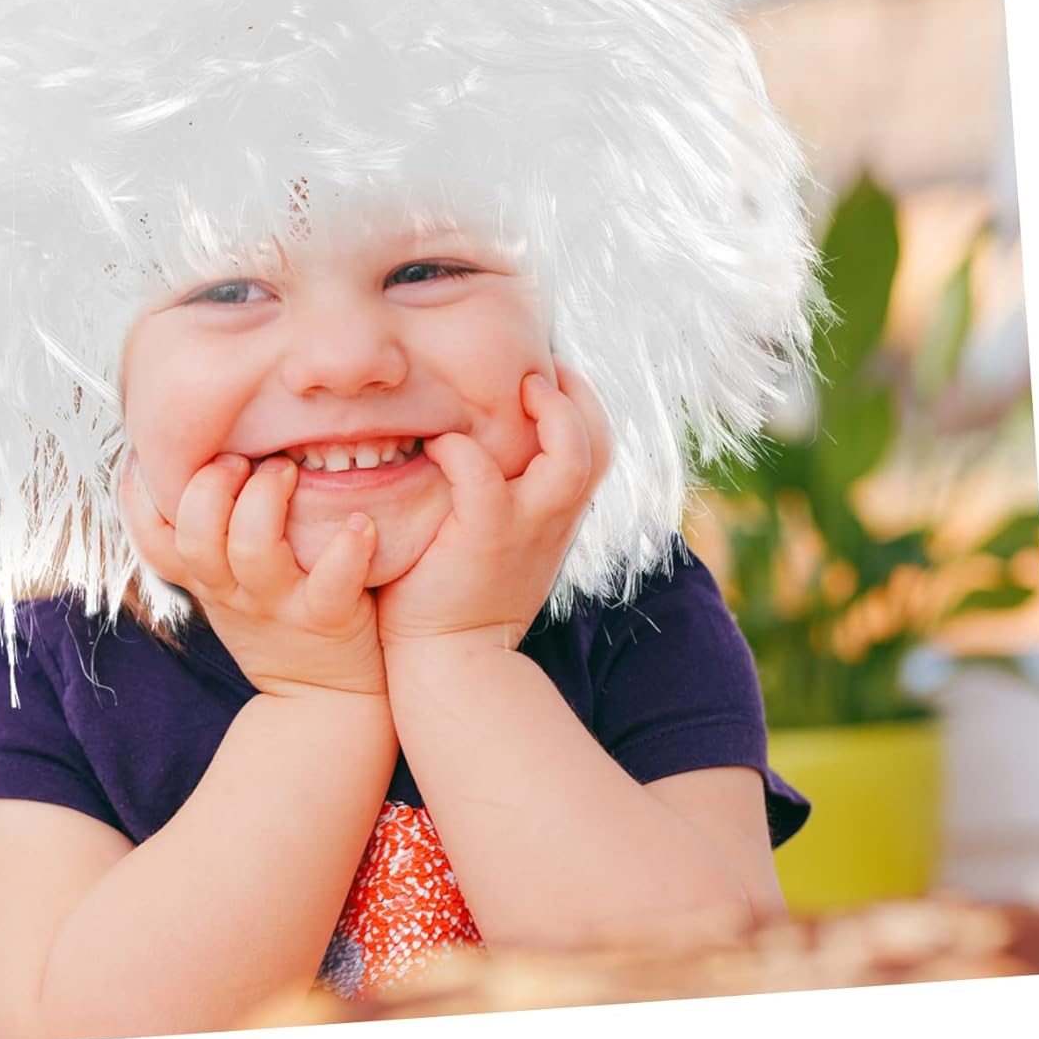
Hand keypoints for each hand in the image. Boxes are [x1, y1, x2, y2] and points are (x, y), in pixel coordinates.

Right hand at [118, 451, 386, 697]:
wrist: (323, 703)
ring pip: (252, 551)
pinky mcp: (327, 619)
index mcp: (205, 579)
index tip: (151, 449)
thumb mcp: (227, 588)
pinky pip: (332, 583)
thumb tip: (199, 456)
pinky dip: (346, 549)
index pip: (151, 539)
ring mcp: (278, 606)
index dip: (137, 494)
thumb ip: (212, 536)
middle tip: (238, 458)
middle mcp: (232, 592)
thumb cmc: (277, 623)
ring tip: (287, 470)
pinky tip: (360, 523)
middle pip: (195, 538)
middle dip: (210, 486)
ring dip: (266, 500)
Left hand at [374, 361, 609, 651]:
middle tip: (538, 372)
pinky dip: (460, 449)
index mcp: (558, 515)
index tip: (546, 378)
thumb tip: (480, 447)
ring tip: (516, 391)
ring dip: (550, 412)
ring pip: (571, 455)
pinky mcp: (484, 535)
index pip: (595, 446)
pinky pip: (480, 472)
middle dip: (577, 395)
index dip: (580, 403)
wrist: (452, 665)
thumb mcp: (501, 543)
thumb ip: (505, 499)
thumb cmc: (461, 598)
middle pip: (599, 441)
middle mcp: (554, 517)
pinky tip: (438, 445)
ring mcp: (525, 526)